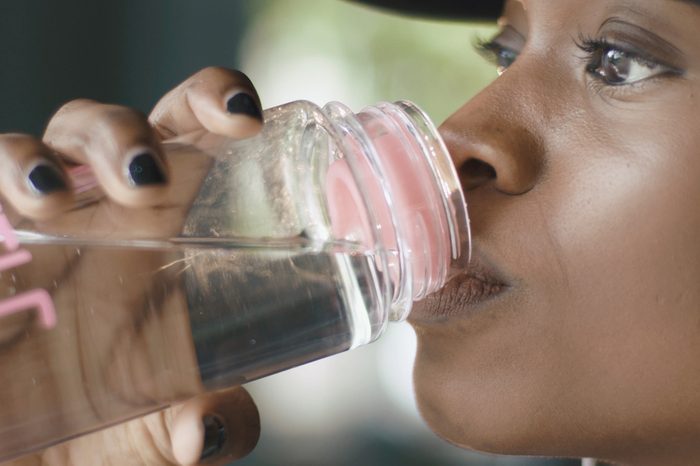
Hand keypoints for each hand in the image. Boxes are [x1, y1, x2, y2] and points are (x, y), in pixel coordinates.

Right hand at [0, 67, 262, 465]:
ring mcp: (27, 229)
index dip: (214, 102)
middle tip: (145, 180)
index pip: (190, 135)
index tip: (245, 119)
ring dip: (34, 159)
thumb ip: (208, 426)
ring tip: (52, 199)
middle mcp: (97, 214)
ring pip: (27, 151)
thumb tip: (213, 429)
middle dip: (122, 136)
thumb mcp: (166, 430)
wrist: (40, 465)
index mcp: (165, 226)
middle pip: (108, 130)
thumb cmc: (113, 430)